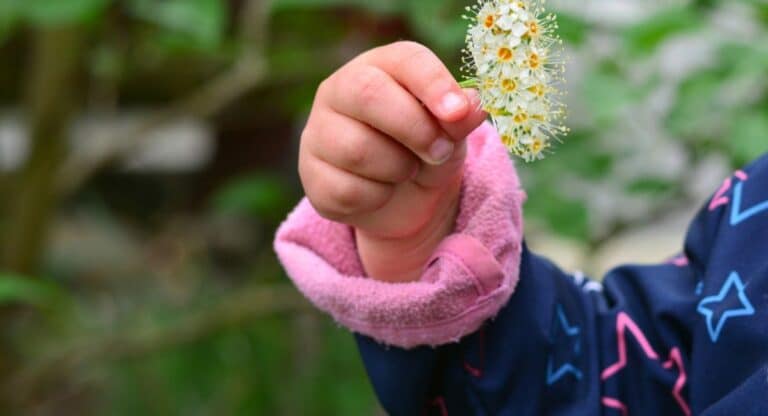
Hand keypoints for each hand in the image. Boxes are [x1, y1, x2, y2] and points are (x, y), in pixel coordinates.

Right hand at [298, 41, 486, 280]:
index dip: (434, 84)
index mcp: (379, 66)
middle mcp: (339, 90)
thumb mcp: (451, 133)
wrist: (401, 198)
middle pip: (369, 95)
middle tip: (440, 151)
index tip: (459, 112)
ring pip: (357, 149)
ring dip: (398, 169)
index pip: (405, 59)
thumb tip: (474, 106)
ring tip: (406, 170)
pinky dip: (377, 198)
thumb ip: (460, 119)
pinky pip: (347, 190)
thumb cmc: (425, 149)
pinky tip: (381, 190)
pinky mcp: (311, 174)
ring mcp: (318, 132)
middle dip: (416, 129)